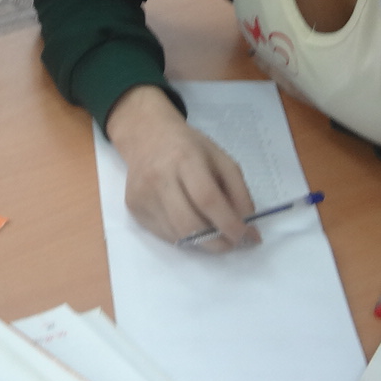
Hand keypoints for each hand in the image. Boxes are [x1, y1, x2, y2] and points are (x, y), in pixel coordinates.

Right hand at [104, 86, 257, 250]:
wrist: (146, 137)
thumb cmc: (189, 148)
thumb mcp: (222, 160)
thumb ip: (239, 193)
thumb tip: (247, 230)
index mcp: (185, 159)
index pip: (207, 199)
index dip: (228, 223)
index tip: (247, 236)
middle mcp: (159, 178)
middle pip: (188, 224)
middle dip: (216, 241)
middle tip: (232, 243)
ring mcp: (143, 195)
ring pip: (177, 234)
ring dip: (202, 241)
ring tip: (213, 231)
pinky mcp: (133, 208)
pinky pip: (164, 234)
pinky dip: (184, 236)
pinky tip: (190, 222)